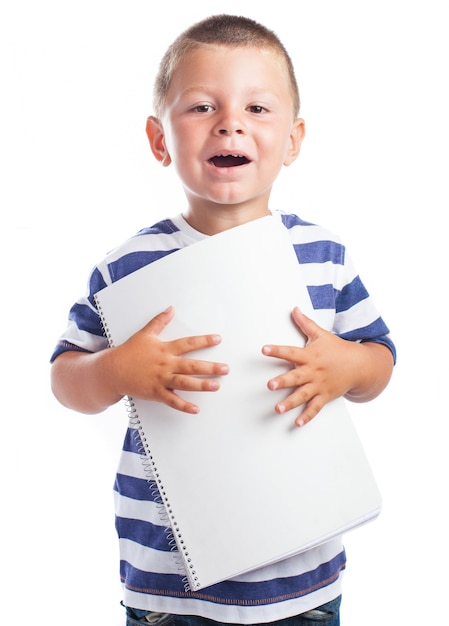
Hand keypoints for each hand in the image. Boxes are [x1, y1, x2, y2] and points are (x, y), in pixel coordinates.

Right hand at [111, 306, 229, 413]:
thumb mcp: (145, 334)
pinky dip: (183, 406)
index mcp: (165, 349)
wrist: (113, 370)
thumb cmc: (129, 352)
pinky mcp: (155, 392)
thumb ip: (160, 321)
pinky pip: (171, 400)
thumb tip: (170, 308)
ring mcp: (161, 379)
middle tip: (225, 369)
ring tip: (216, 386)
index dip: (203, 341)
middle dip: (210, 367)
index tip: (218, 339)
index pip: (188, 343)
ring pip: (184, 382)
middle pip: (191, 365)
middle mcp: (165, 364)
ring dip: (201, 385)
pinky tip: (195, 409)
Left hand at [262, 307, 372, 426]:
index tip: (264, 349)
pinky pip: (315, 408)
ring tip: (277, 409)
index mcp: (310, 356)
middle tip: (269, 385)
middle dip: (283, 381)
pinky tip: (297, 423)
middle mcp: (314, 371)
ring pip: (303, 395)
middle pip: (296, 376)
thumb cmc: (337, 349)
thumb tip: (294, 309)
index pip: (291, 352)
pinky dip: (307, 416)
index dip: (277, 350)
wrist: (360, 365)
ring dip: (290, 403)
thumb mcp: (321, 335)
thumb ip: (305, 324)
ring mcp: (320, 385)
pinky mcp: (325, 396)